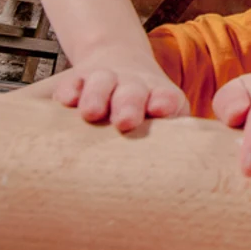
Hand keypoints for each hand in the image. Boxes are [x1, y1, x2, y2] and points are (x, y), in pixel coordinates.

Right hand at [50, 41, 188, 132]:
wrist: (117, 58)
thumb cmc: (141, 109)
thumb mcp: (161, 122)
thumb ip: (167, 143)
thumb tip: (184, 191)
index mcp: (159, 99)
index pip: (166, 98)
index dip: (164, 102)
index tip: (159, 109)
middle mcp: (134, 88)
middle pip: (134, 93)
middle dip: (129, 105)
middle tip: (125, 121)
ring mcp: (106, 81)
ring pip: (103, 82)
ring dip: (98, 96)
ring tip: (91, 112)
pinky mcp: (79, 80)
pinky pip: (74, 83)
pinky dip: (70, 90)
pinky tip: (66, 99)